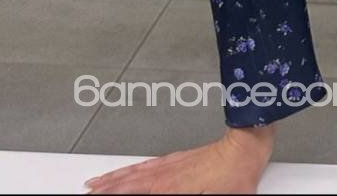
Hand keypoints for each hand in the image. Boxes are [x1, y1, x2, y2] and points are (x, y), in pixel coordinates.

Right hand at [83, 126, 273, 193]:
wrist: (248, 145)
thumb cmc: (237, 175)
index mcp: (173, 186)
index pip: (134, 194)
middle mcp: (169, 172)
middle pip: (128, 183)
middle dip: (106, 189)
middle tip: (87, 192)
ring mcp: (173, 162)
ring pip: (136, 172)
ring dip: (114, 178)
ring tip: (96, 183)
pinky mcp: (180, 157)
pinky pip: (149, 164)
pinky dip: (133, 168)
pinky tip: (130, 170)